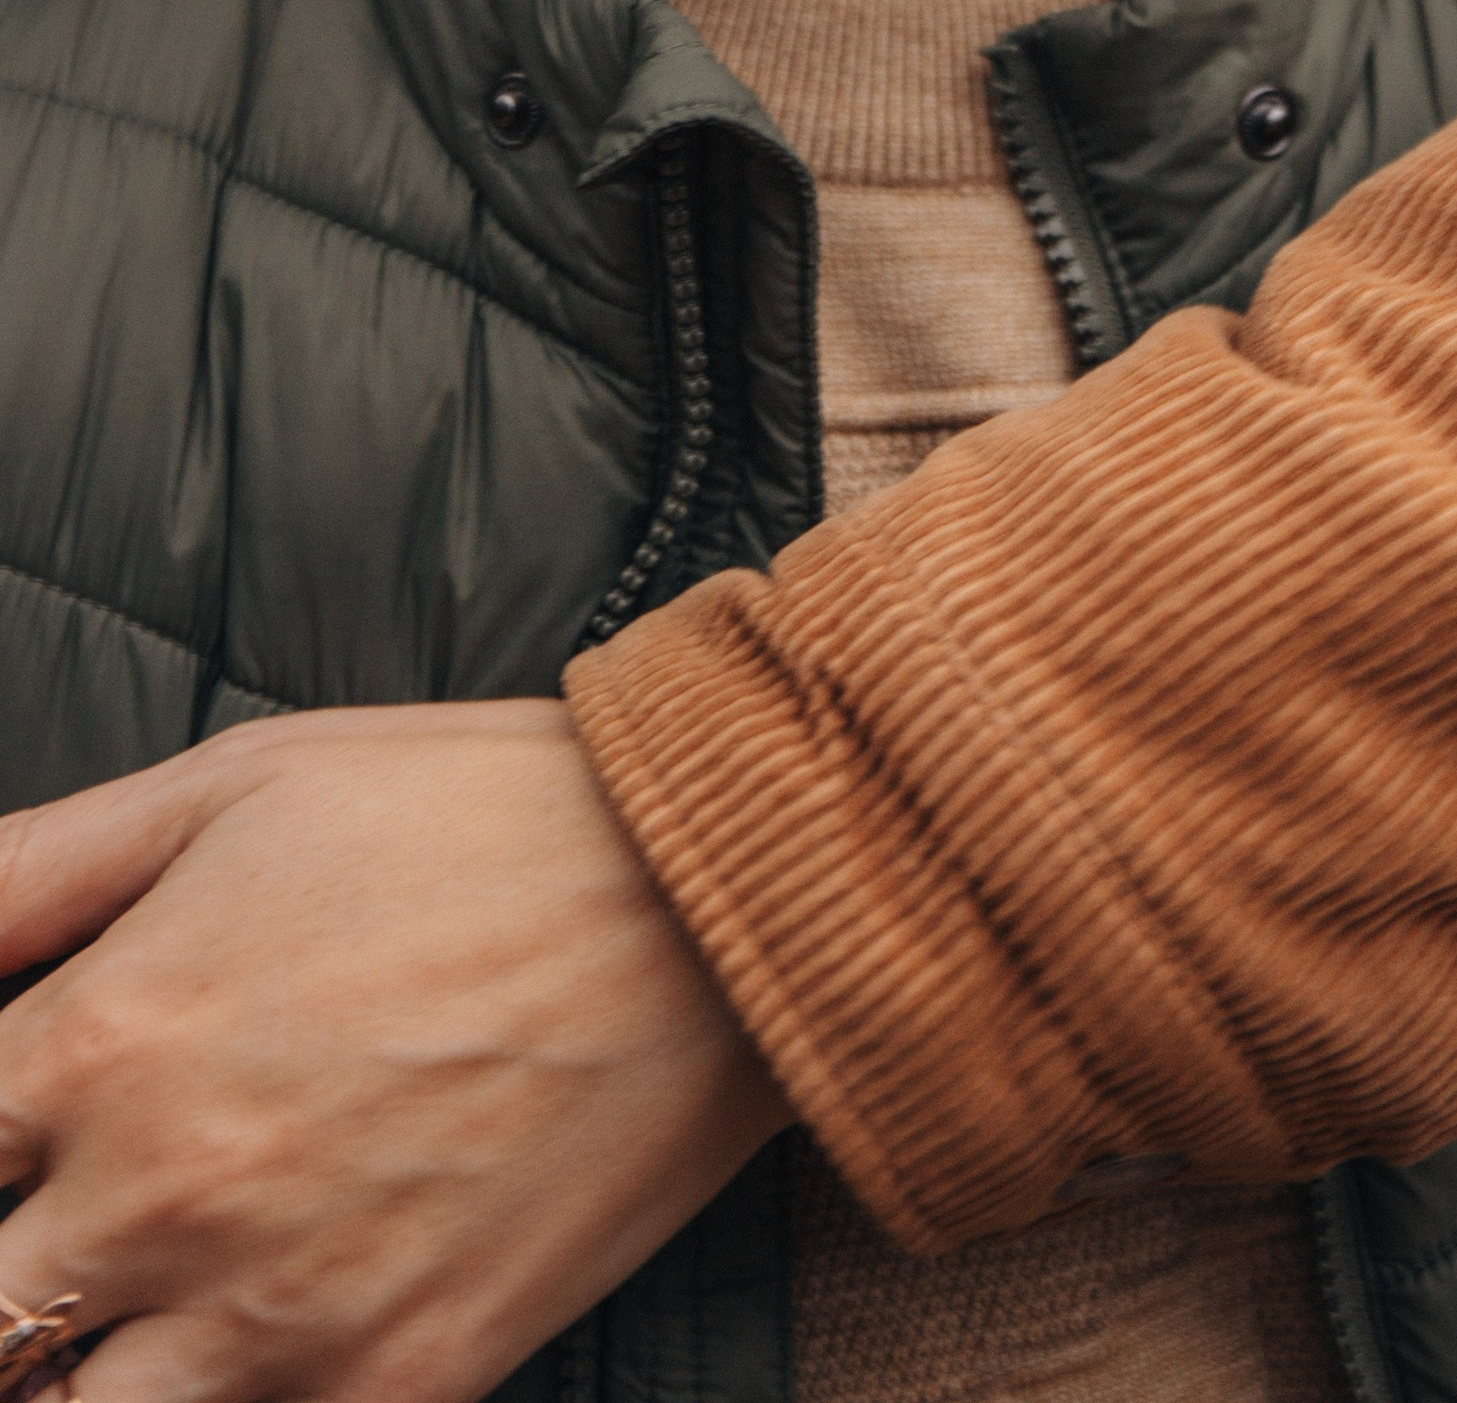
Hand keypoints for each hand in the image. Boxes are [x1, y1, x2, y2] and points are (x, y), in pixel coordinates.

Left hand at [0, 701, 790, 1402]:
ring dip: (77, 1370)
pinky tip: (248, 1333)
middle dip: (8, 1279)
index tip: (16, 1151)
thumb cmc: (483, 815)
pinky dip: (225, 1396)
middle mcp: (165, 1195)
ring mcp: (277, 1314)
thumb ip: (33, 871)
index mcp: (107, 1037)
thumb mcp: (236, 782)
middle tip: (67, 1229)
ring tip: (135, 1302)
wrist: (718, 899)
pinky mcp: (394, 1384)